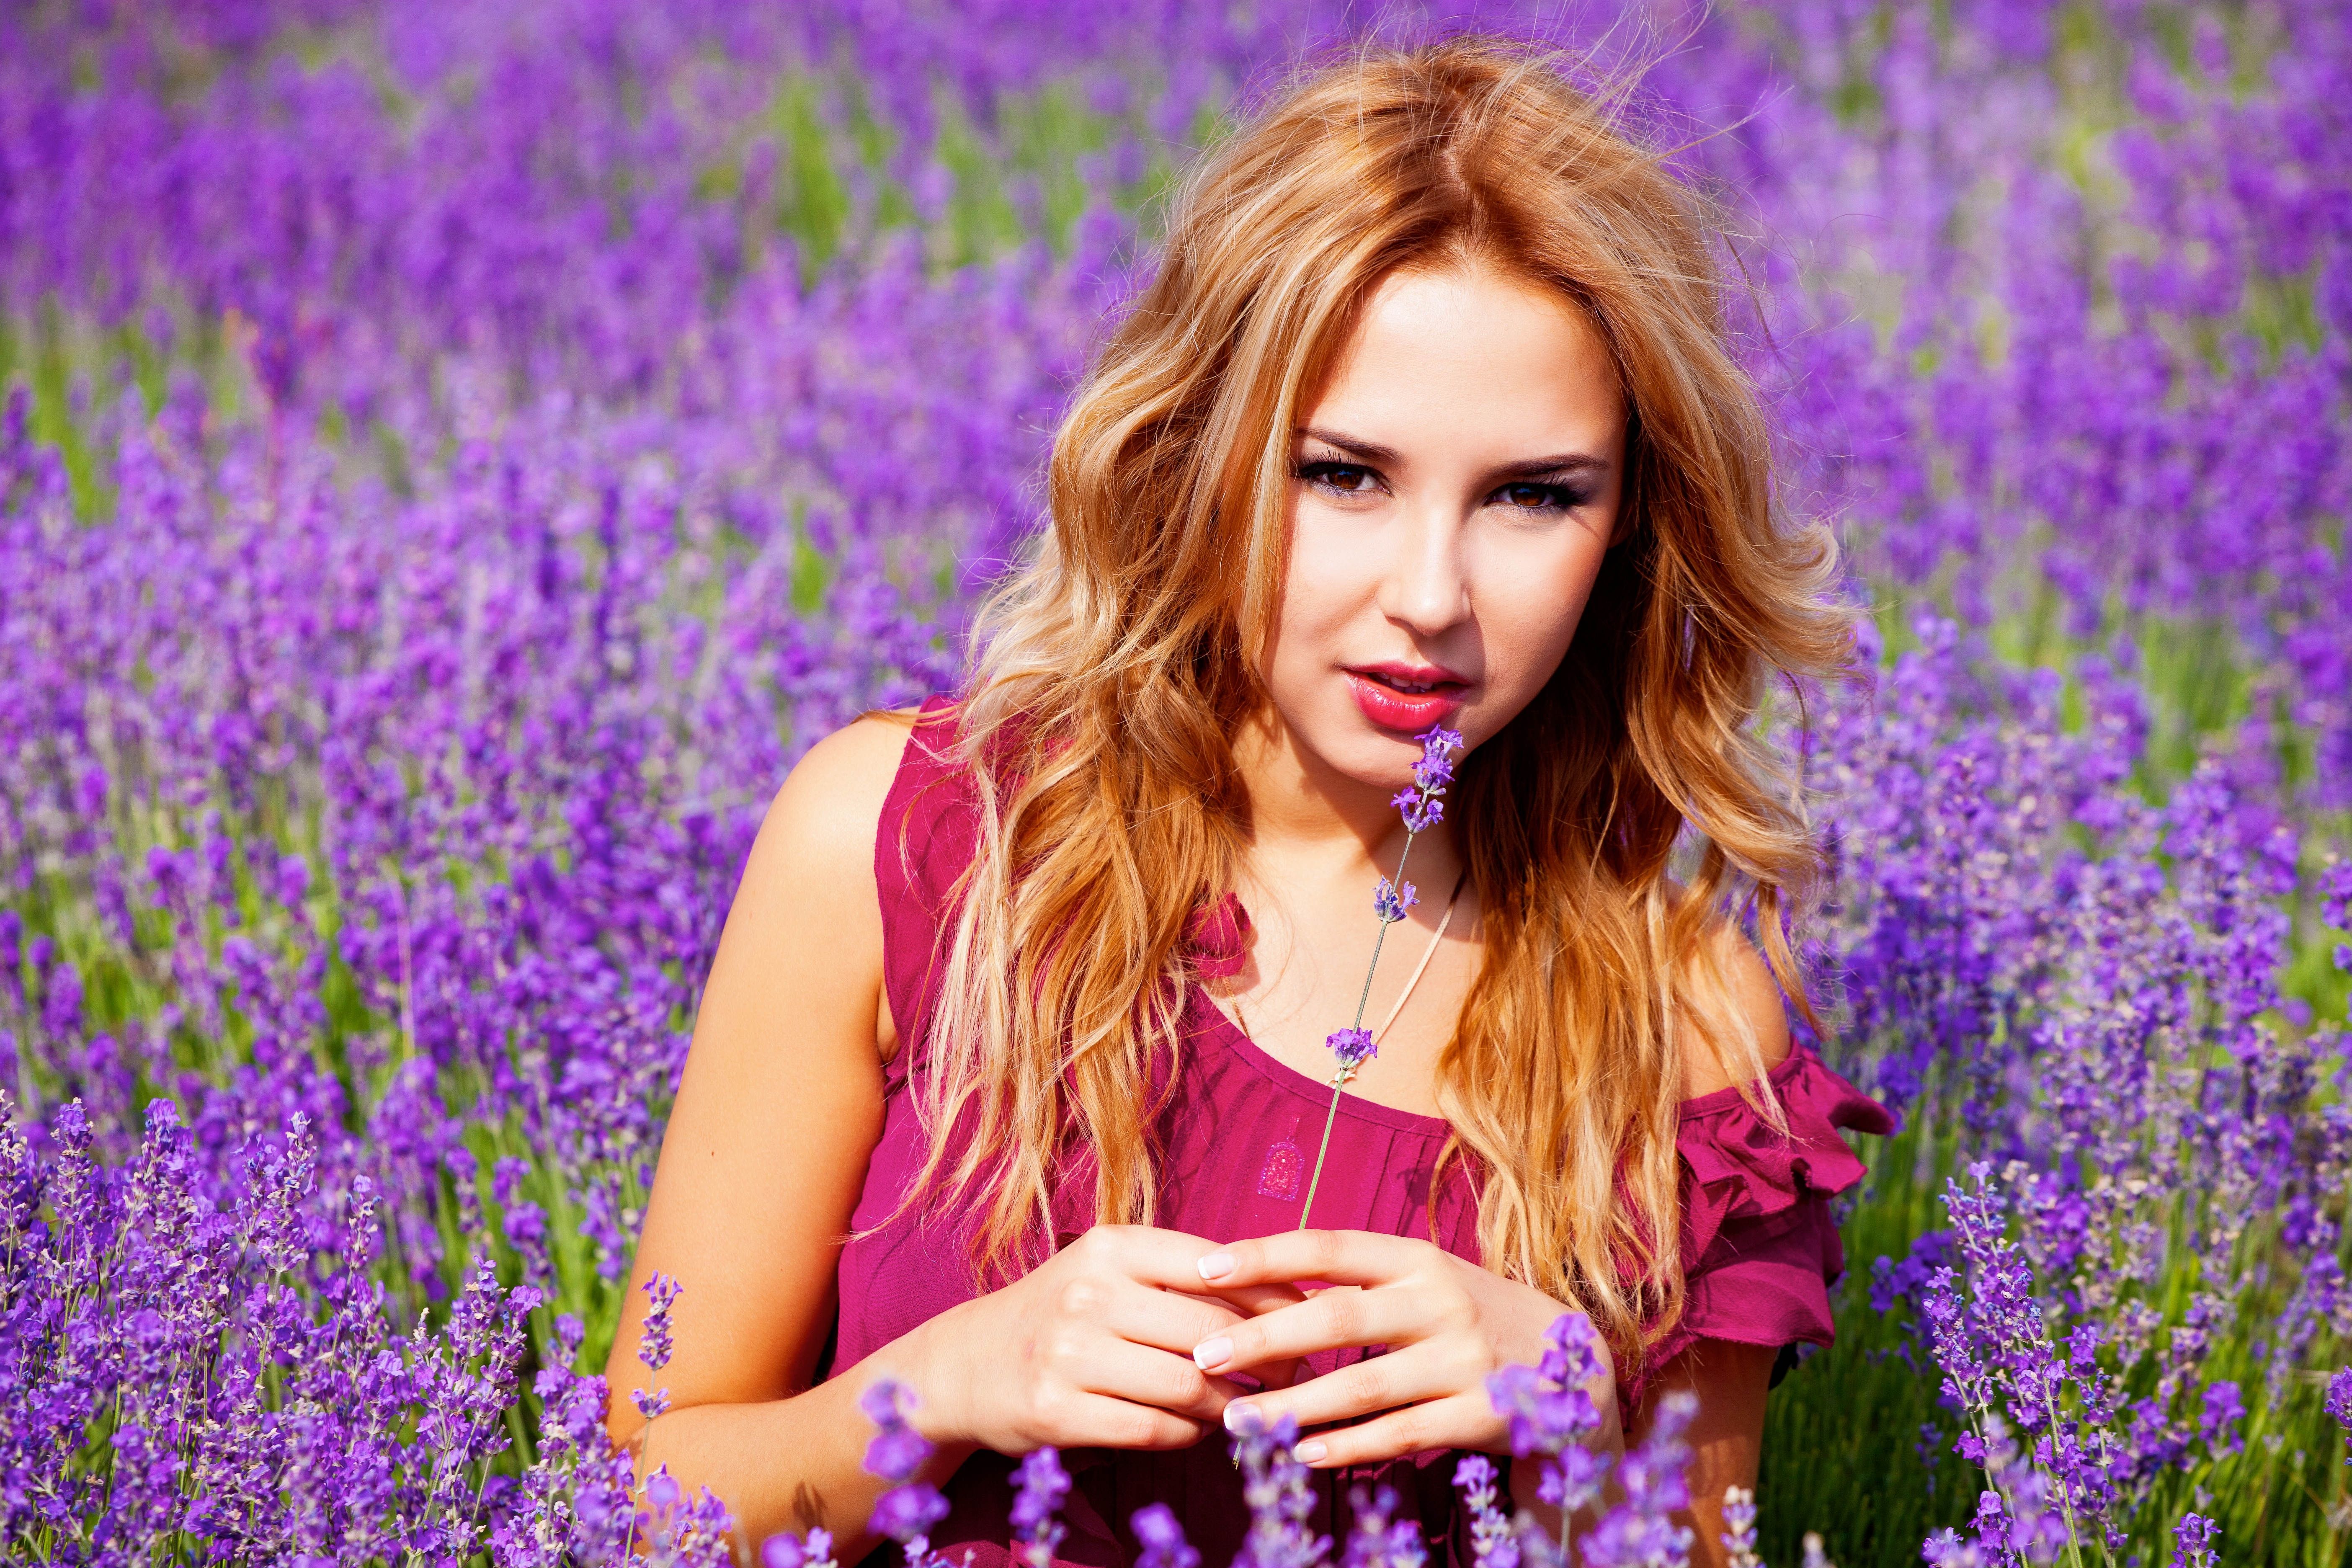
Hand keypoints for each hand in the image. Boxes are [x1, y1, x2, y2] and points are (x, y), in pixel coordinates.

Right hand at [893, 1224, 1303, 1455]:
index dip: (1275, 1297)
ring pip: (1190, 1385)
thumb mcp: (1112, 1272)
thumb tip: (1287, 1294)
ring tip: (1245, 1406)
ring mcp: (1069, 1353)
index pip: (1218, 1267)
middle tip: (1294, 1377)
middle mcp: (1089, 1292)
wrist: (967, 1364)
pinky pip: (1155, 1429)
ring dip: (1230, 1404)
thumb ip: (1184, 1277)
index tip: (1309, 1320)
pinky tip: (1197, 1428)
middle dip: (1269, 1359)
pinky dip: (1190, 1434)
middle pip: (1214, 1332)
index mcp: (1111, 1246)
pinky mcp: (1057, 1412)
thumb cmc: (1064, 1313)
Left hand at [1185, 1228, 1619, 1467]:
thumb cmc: (1464, 1314)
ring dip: (1293, 1408)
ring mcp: (1461, 1360)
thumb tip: (1255, 1282)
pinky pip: (1399, 1434)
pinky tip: (1302, 1455)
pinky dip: (1347, 1448)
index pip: (1329, 1247)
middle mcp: (1438, 1301)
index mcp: (1416, 1258)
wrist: (1569, 1359)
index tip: (1203, 1268)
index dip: (1265, 1256)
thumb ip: (1355, 1280)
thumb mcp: (1421, 1279)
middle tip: (1203, 1355)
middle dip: (1264, 1339)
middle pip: (1337, 1319)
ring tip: (1236, 1422)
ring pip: (1362, 1388)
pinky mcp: (1478, 1414)